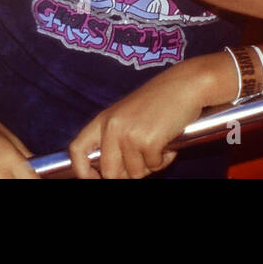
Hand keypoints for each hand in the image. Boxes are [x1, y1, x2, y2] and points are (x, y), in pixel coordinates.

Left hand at [68, 60, 214, 178]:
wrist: (186, 84)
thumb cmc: (160, 100)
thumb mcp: (127, 114)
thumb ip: (115, 137)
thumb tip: (110, 172)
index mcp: (103, 119)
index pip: (76, 149)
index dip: (83, 171)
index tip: (96, 179)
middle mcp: (112, 127)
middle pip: (109, 173)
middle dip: (129, 174)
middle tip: (145, 160)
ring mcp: (129, 134)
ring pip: (135, 174)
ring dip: (151, 165)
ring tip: (159, 143)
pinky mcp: (148, 141)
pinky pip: (154, 166)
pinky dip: (164, 160)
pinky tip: (168, 142)